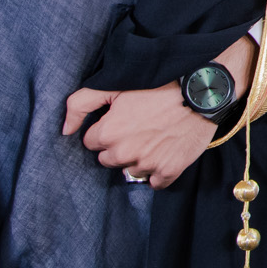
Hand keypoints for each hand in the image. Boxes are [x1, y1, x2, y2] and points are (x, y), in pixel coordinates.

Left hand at [60, 36, 255, 188]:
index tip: (121, 119)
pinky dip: (158, 171)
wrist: (201, 90)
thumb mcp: (114, 84)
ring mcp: (147, 164)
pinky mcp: (169, 171)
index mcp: (108, 132)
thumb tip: (64, 129)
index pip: (92, 142)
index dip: (105, 128)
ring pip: (132, 170)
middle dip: (118, 146)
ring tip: (154, 137)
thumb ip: (80, 103)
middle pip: (108, 159)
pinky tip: (164, 153)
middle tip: (138, 127)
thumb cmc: (159, 84)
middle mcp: (124, 152)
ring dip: (138, 158)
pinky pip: (155, 183)